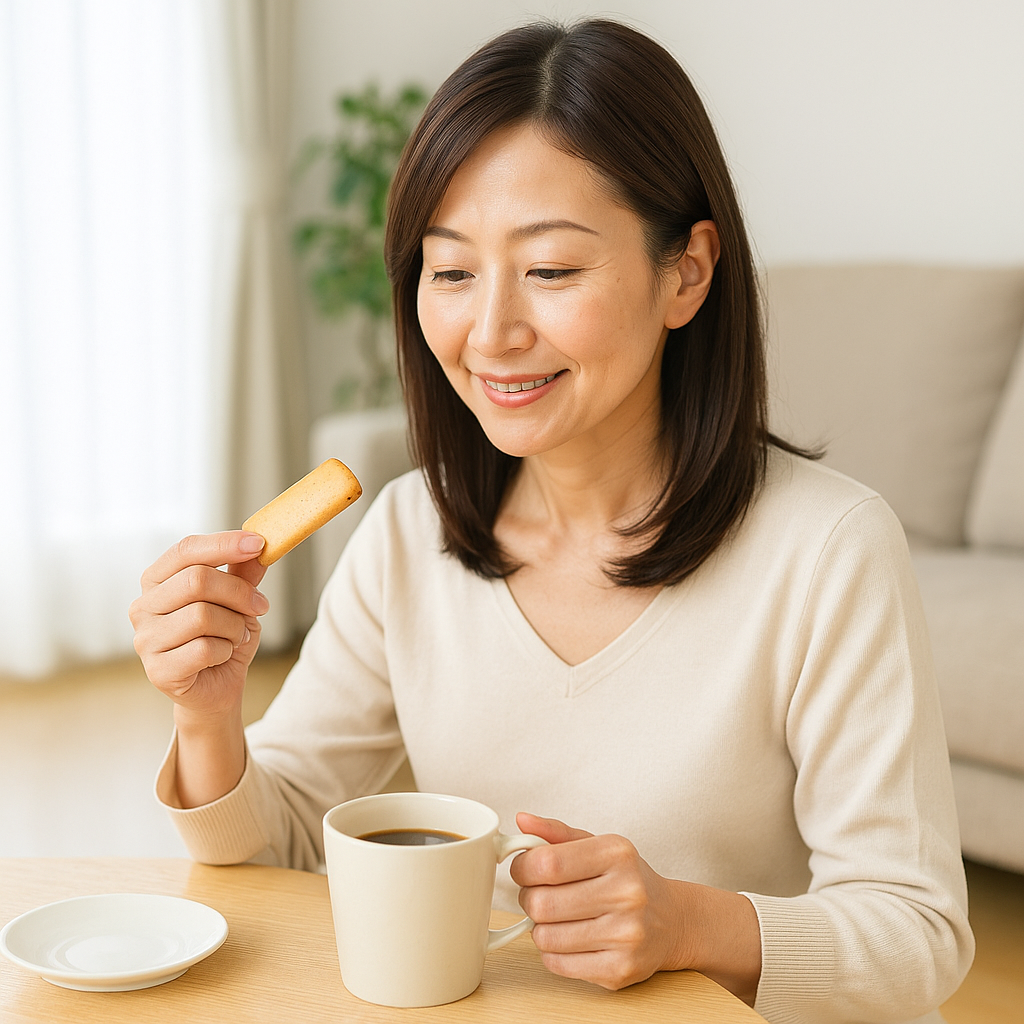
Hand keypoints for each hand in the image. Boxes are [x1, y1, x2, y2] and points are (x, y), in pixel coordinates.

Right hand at [129, 531, 268, 720]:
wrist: (218, 687)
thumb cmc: (223, 637)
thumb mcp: (238, 601)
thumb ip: (242, 574)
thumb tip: (257, 546)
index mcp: (157, 580)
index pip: (186, 550)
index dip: (224, 544)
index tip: (258, 544)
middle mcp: (143, 606)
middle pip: (196, 580)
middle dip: (238, 592)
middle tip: (260, 605)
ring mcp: (146, 639)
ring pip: (203, 615)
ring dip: (234, 626)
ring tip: (237, 636)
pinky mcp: (158, 670)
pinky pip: (204, 649)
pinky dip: (226, 650)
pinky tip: (223, 655)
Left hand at [511, 812, 761, 1001]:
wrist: (673, 920)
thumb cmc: (627, 879)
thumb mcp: (598, 846)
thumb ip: (556, 833)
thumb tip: (522, 820)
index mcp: (617, 854)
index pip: (547, 863)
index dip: (522, 867)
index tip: (524, 869)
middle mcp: (626, 893)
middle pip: (542, 902)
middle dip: (529, 898)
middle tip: (539, 895)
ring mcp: (626, 935)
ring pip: (546, 937)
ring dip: (540, 927)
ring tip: (556, 918)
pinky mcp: (621, 969)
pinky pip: (558, 964)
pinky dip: (553, 953)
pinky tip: (569, 939)